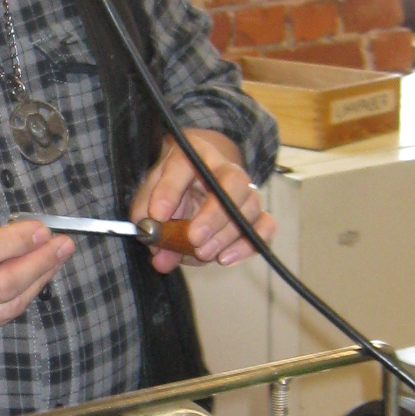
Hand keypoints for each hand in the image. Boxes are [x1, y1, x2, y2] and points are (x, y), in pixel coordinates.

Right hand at [0, 212, 72, 341]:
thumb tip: (13, 238)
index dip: (15, 241)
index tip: (41, 228)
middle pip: (0, 287)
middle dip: (38, 264)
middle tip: (62, 245)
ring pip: (5, 307)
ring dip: (37, 282)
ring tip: (56, 258)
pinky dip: (20, 298)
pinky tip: (34, 278)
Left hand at [128, 131, 274, 270]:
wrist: (191, 188)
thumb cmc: (168, 191)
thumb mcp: (148, 201)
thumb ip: (149, 227)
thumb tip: (160, 260)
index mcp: (191, 155)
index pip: (183, 163)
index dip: (170, 189)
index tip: (156, 214)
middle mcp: (223, 168)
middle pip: (233, 182)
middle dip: (214, 214)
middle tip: (194, 238)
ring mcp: (245, 190)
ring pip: (250, 206)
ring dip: (227, 234)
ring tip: (203, 253)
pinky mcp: (257, 213)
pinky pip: (266, 226)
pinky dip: (248, 245)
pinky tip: (225, 258)